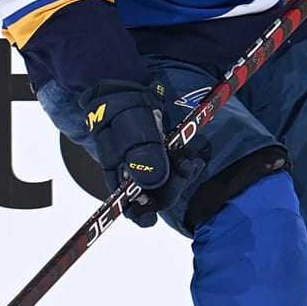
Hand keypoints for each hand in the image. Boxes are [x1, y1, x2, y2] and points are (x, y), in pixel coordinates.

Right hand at [77, 79, 178, 226]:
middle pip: (155, 197)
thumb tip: (154, 183)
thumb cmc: (121, 109)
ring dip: (182, 173)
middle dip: (173, 186)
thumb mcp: (130, 132)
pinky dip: (185, 162)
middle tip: (184, 166)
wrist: (125, 85)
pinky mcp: (161, 154)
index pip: (128, 206)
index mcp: (118, 175)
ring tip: (187, 156)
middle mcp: (133, 174)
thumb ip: (141, 156)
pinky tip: (187, 151)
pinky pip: (176, 167)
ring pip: (169, 183)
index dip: (140, 216)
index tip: (152, 219)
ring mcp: (148, 164)